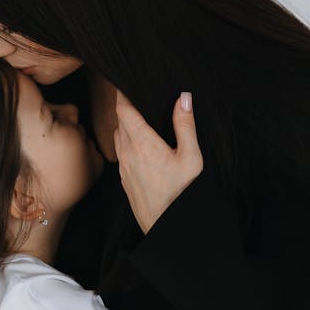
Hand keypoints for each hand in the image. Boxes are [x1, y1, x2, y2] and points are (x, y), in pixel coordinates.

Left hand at [114, 91, 203, 233]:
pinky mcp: (124, 179)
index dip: (122, 94)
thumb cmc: (183, 194)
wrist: (167, 226)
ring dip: (124, 126)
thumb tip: (183, 97)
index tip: (123, 82)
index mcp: (143, 145)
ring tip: (137, 117)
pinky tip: (138, 143)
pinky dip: (125, 142)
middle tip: (134, 96)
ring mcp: (123, 168)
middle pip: (119, 122)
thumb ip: (185, 126)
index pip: (124, 111)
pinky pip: (120, 153)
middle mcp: (128, 154)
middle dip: (125, 108)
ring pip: (117, 138)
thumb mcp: (191, 158)